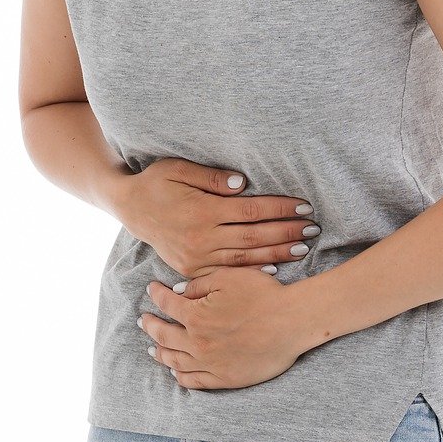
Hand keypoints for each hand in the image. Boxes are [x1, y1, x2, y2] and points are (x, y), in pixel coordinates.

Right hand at [115, 158, 319, 278]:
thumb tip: (242, 183)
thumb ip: (211, 178)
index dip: (280, 209)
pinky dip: (252, 271)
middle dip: (287, 231)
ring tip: (303, 248)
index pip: (251, 210)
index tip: (304, 206)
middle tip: (313, 228)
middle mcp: (201, 237)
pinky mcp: (192, 268)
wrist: (129, 208)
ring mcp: (197, 257)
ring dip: (277, 253)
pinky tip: (273, 269)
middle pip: (254, 236)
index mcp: (202, 211)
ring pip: (245, 256)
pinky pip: (227, 272)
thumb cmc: (156, 182)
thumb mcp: (178, 169)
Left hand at [138, 266, 312, 390]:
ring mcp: (210, 363)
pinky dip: (179, 375)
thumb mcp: (229, 278)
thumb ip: (200, 284)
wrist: (292, 322)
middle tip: (144, 321)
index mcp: (196, 315)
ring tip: (153, 348)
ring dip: (160, 352)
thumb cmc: (264, 295)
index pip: (166, 305)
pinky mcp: (224, 379)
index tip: (152, 290)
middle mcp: (197, 342)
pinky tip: (175, 370)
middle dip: (151, 326)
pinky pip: (193, 381)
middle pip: (163, 336)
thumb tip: (178, 293)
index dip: (156, 295)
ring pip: (174, 361)